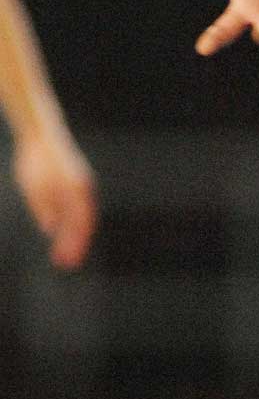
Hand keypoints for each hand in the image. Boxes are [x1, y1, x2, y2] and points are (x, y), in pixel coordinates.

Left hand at [13, 129, 97, 268]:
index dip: (74, 244)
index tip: (66, 261)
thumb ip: (45, 208)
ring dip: (73, 236)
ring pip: (81, 217)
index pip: (80, 224)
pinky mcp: (73, 183)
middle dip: (75, 245)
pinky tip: (60, 232)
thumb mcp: (35, 187)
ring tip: (62, 253)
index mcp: (77, 190)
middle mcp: (83, 189)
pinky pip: (76, 208)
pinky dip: (71, 223)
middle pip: (83, 223)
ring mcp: (80, 185)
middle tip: (66, 263)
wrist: (40, 134)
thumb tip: (51, 228)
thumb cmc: (36, 160)